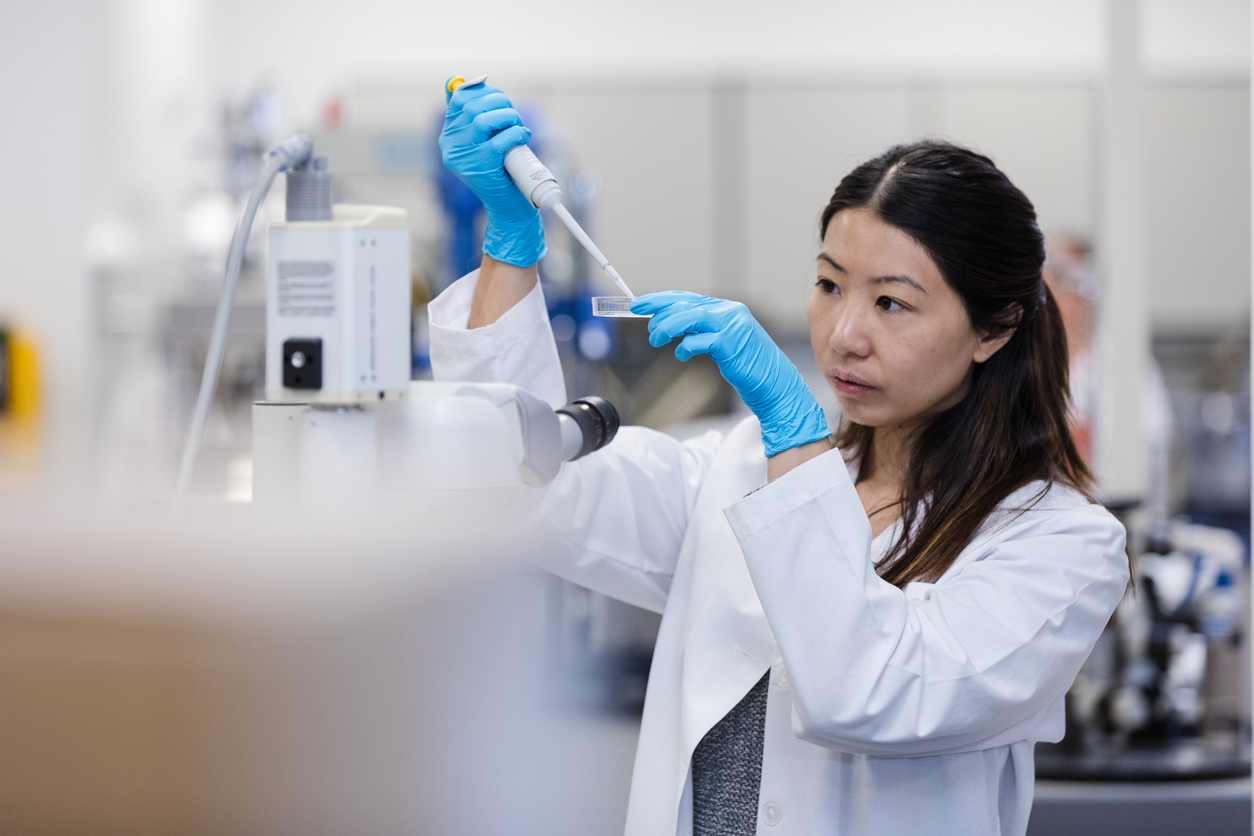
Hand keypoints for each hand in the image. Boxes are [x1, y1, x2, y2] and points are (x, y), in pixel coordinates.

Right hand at [439, 80, 545, 266]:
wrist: (508, 209)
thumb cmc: (501, 172)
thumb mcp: (484, 142)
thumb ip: (474, 117)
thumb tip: (464, 80)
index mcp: (448, 137)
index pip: (458, 99)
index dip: (482, 91)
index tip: (499, 99)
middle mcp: (450, 146)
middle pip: (472, 106)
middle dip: (500, 103)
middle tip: (513, 116)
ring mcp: (463, 158)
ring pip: (483, 119)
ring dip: (509, 117)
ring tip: (518, 127)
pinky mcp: (480, 167)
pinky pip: (499, 139)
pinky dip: (516, 133)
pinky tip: (523, 137)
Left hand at [631, 292, 830, 456]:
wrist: (774, 384)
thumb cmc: (747, 365)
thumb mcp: (722, 342)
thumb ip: (701, 330)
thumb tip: (670, 326)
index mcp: (726, 309)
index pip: (687, 297)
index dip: (661, 299)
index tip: (640, 304)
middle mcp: (730, 312)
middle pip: (686, 304)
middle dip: (659, 310)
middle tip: (641, 318)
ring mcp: (732, 326)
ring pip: (690, 317)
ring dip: (667, 327)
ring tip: (655, 337)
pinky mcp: (731, 344)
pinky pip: (699, 341)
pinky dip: (685, 346)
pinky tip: (681, 353)